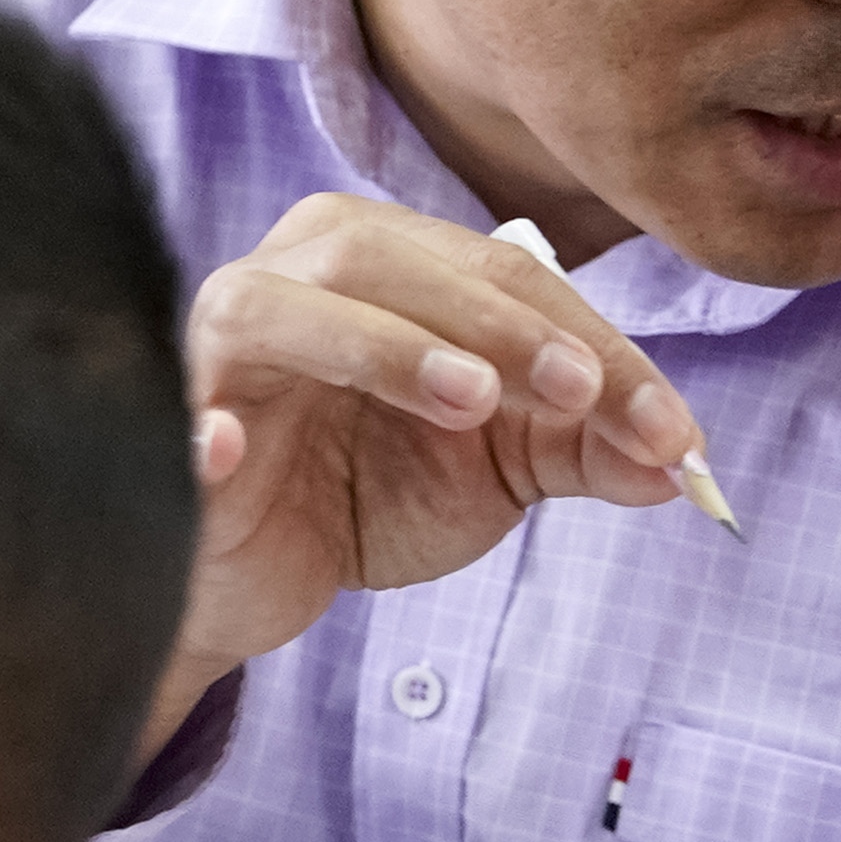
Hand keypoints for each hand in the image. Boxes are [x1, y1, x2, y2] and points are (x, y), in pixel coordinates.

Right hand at [156, 198, 708, 744]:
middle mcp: (296, 270)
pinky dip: (198, 424)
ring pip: (291, 304)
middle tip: (582, 392)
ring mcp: (218, 338)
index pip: (506, 273)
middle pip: (398, 261)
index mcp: (387, 258)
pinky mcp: (160, 419)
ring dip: (388, 346)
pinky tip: (232, 450)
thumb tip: (680, 464)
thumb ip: (584, 449)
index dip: (599, 344)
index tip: (672, 431)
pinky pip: (174, 406)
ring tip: (472, 401)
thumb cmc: (369, 494)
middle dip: (505, 326)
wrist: (256, 584)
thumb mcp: (497, 471)